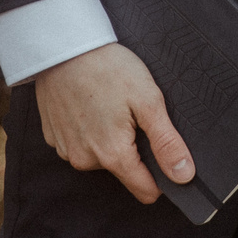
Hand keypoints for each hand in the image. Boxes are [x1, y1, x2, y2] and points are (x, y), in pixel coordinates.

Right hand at [32, 42, 194, 203]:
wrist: (63, 46)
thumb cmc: (108, 68)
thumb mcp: (148, 100)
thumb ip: (166, 142)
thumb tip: (184, 175)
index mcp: (113, 155)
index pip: (146, 191)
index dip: (162, 176)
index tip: (164, 150)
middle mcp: (86, 161)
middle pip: (124, 170)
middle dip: (134, 148)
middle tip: (133, 112)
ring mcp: (66, 150)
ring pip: (101, 157)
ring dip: (110, 138)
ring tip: (110, 104)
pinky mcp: (53, 137)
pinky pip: (80, 144)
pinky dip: (89, 130)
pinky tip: (91, 104)